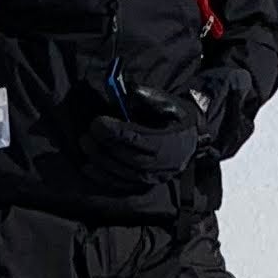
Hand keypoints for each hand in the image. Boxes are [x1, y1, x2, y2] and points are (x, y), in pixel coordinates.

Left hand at [72, 84, 206, 191]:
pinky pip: (122, 185)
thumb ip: (150, 97)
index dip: (115, 132)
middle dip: (104, 147)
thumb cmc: (177, 119)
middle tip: (86, 134)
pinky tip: (88, 166)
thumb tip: (129, 92)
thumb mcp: (170, 103)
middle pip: (128, 159)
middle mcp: (163, 164)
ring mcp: (154, 177)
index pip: (139, 139)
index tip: (97, 123)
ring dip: (100, 161)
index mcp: (170, 141)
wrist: (192, 140)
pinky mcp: (145, 185)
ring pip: (123, 174)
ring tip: (85, 145)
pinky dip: (103, 177)